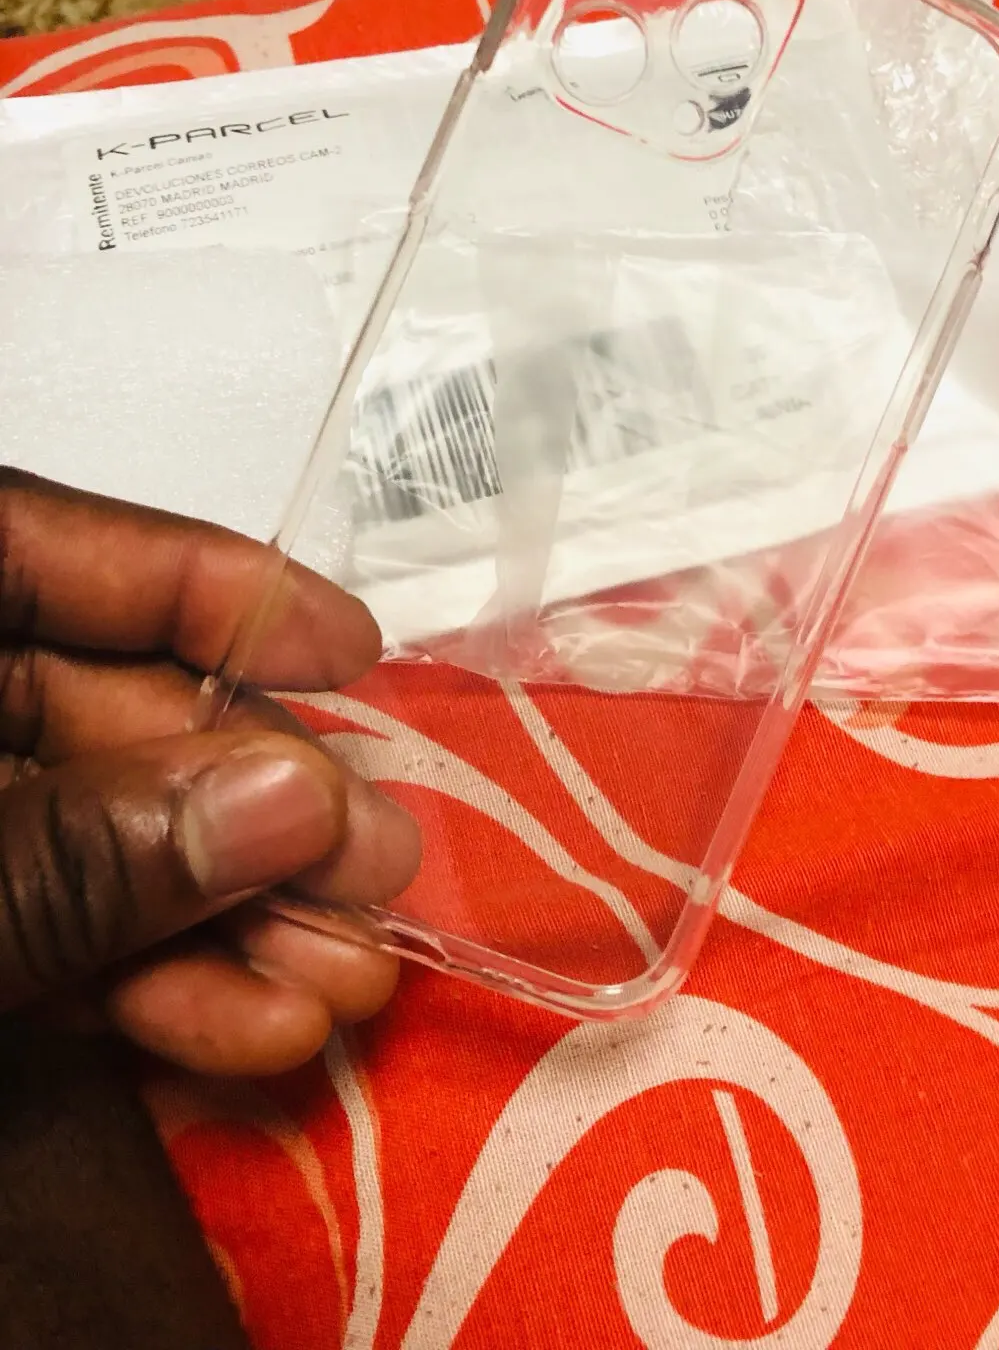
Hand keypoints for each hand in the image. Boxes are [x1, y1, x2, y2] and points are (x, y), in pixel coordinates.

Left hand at [0, 472, 419, 1075]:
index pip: (42, 545)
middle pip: (99, 706)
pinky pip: (43, 926)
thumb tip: (298, 804)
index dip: (212, 589)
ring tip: (346, 983)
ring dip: (225, 918)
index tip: (352, 654)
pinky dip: (138, 981)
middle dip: (253, 806)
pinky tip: (248, 1029)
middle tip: (382, 872)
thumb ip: (79, 854)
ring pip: (89, 833)